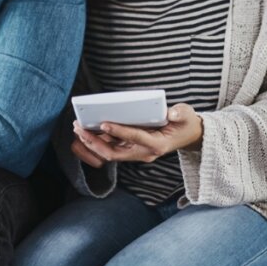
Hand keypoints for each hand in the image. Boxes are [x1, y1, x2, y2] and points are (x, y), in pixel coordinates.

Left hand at [72, 103, 202, 163]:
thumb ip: (180, 113)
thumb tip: (171, 113)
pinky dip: (97, 141)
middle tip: (80, 128)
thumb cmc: (185, 123)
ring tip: (78, 128)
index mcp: (157, 144)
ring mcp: (137, 153)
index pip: (135, 138)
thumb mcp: (186, 115)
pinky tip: (86, 130)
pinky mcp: (131, 149)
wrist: (188, 136)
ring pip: (109, 152)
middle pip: (114, 152)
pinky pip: (111, 148)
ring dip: (92, 142)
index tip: (104, 123)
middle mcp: (144, 152)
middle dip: (95, 142)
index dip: (119, 131)